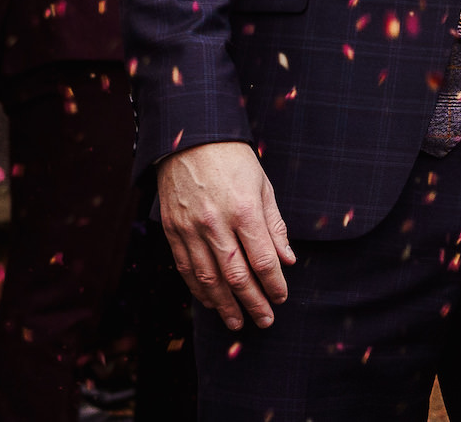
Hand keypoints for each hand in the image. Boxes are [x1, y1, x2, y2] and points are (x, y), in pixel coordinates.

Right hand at [157, 140, 295, 330]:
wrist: (189, 139)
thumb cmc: (233, 161)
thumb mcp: (262, 186)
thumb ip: (274, 225)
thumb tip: (287, 259)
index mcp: (244, 210)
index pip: (262, 259)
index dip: (273, 283)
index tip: (281, 298)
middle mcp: (215, 223)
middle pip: (236, 275)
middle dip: (252, 302)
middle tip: (264, 321)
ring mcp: (190, 229)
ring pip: (208, 278)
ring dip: (224, 305)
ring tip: (237, 322)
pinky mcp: (172, 230)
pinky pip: (186, 268)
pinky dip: (198, 289)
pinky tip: (210, 302)